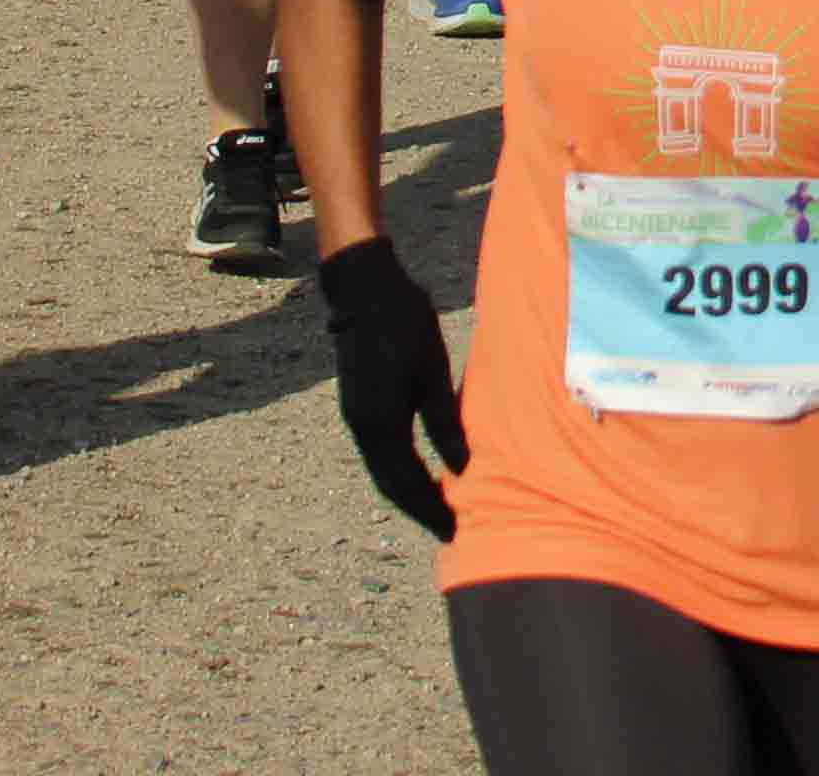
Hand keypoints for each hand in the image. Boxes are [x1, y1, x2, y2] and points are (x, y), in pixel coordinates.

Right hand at [315, 239, 468, 536]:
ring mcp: (357, 416)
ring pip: (384, 469)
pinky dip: (401, 469)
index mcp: (380, 423)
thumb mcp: (432, 371)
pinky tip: (423, 469)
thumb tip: (461, 467)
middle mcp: (363, 427)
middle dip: (420, 508)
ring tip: (440, 505)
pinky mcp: (360, 404)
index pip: (406, 483)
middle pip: (391, 484)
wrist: (363, 288)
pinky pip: (381, 451)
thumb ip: (444, 421)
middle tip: (450, 528)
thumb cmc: (404, 323)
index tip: (454, 530)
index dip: (430, 509)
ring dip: (409, 490)